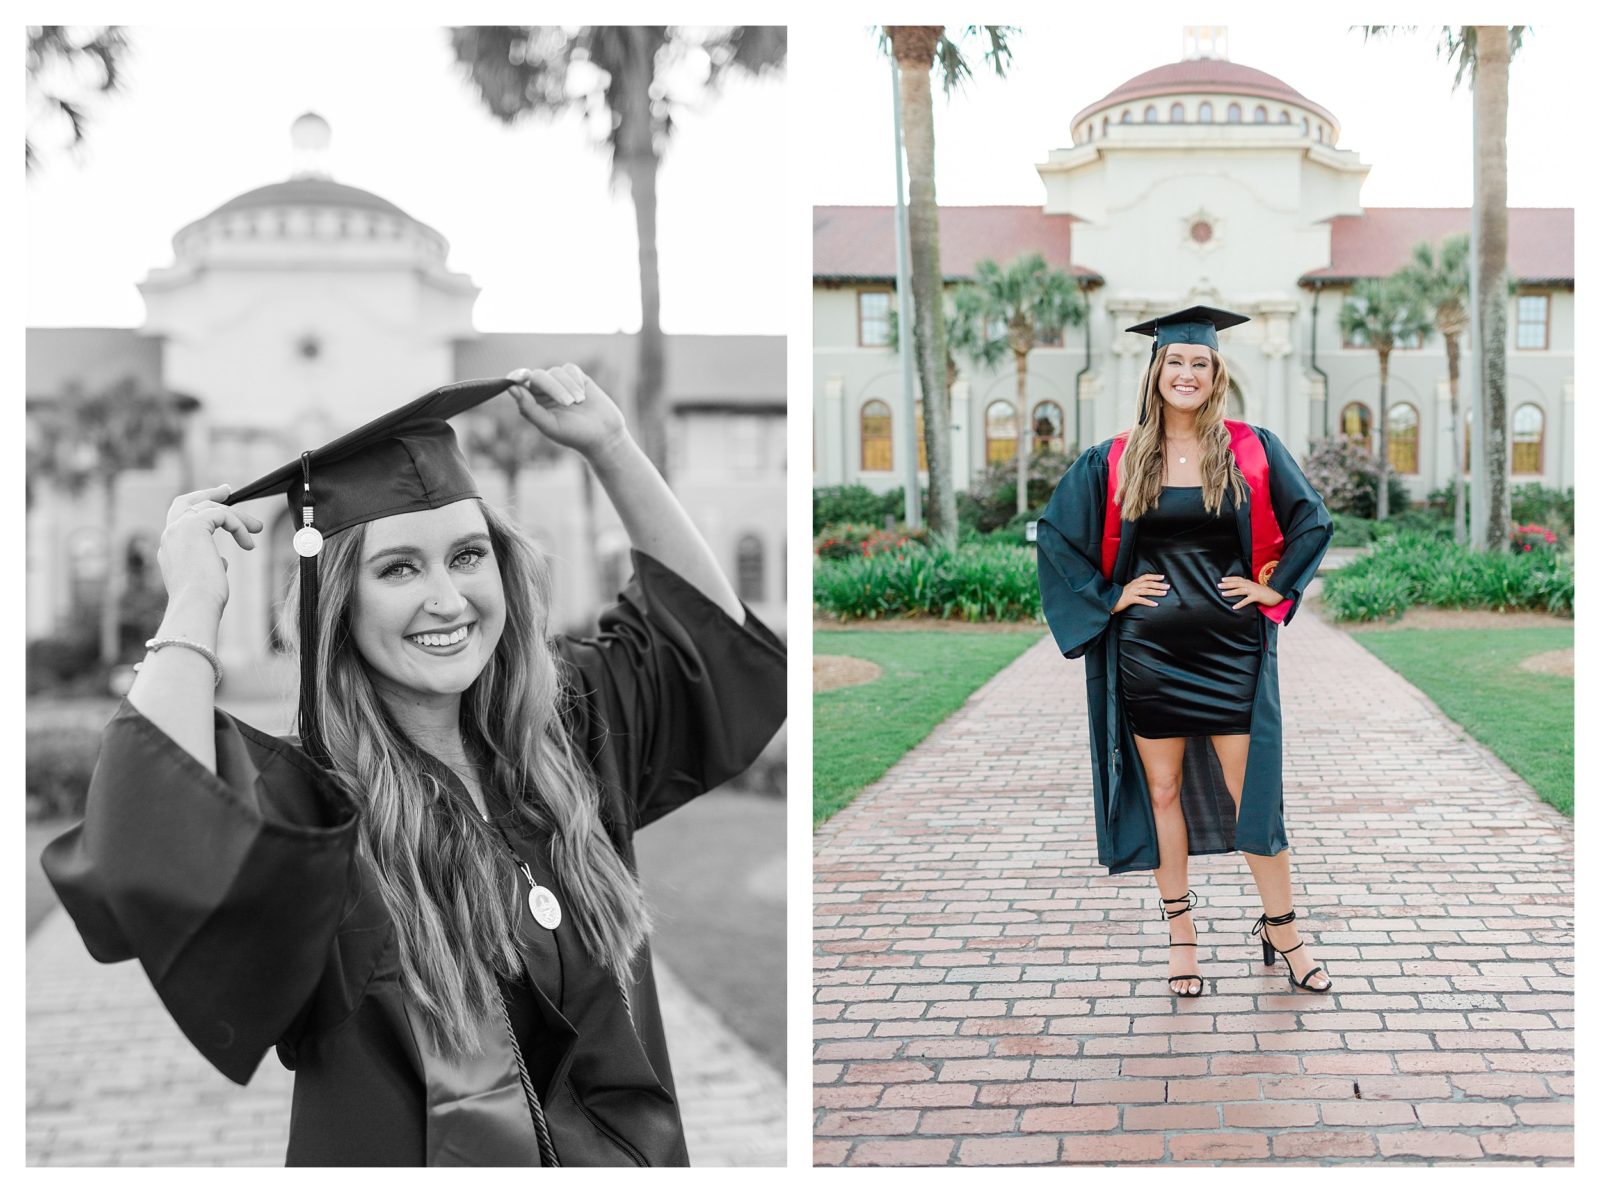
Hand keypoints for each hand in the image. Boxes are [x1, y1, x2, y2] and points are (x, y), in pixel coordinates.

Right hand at [157, 484, 262, 613]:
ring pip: (211, 509)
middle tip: (228, 490)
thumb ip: (210, 564)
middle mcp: (169, 536)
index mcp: (170, 549)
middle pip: (185, 502)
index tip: (218, 505)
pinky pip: (222, 515)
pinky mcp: (193, 525)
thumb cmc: (203, 601)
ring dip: (238, 518)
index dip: (199, 510)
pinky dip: (239, 526)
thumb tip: (222, 561)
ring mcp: (178, 528)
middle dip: (207, 494)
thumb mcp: (206, 579)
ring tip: (258, 528)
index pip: (180, 521)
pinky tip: (249, 543)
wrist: (195, 606)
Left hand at [505, 365, 628, 457]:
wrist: (604, 435)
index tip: (523, 376)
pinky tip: (583, 394)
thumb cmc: (574, 435)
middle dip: (553, 387)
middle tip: (569, 403)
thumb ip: (529, 408)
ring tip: (579, 403)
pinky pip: (570, 369)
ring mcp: (562, 383)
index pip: (519, 383)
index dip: (517, 376)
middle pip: (538, 376)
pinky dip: (575, 380)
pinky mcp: (578, 378)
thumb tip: (511, 387)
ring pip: (556, 372)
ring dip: (568, 387)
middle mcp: (545, 391)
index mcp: (533, 403)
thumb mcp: (549, 425)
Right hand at [1113, 572, 1168, 612]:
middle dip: (1159, 584)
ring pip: (1146, 591)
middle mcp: (1134, 586)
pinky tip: (1155, 604)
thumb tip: (1148, 587)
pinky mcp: (1130, 599)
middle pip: (1148, 583)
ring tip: (1164, 593)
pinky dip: (1149, 602)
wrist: (1110, 600)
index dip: (1154, 576)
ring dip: (1156, 592)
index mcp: (1134, 582)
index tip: (1162, 577)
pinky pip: (1141, 600)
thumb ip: (1138, 586)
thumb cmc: (1121, 595)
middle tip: (1168, 586)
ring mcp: (1132, 592)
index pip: (1146, 577)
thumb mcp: (1130, 588)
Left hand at [1218, 575, 1282, 609]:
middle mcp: (1250, 585)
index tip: (1222, 579)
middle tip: (1219, 585)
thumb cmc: (1264, 592)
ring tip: (1223, 594)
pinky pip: (1247, 601)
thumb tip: (1239, 588)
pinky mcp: (1256, 596)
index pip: (1238, 579)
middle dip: (1227, 584)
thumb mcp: (1255, 588)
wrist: (1275, 594)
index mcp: (1250, 582)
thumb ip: (1248, 587)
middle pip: (1237, 583)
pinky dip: (1240, 603)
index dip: (1230, 578)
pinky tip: (1234, 607)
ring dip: (1231, 592)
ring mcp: (1253, 590)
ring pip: (1240, 590)